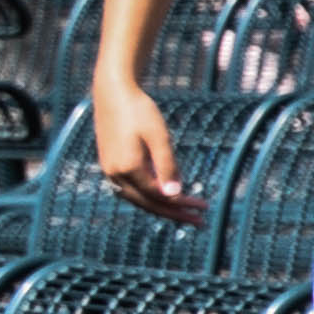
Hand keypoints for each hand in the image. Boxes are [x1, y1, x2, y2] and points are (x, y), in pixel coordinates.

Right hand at [88, 77, 205, 224]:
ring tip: (184, 212)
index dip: (182, 204)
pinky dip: (148, 196)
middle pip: (148, 203)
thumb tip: (175, 196)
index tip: (203, 208)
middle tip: (199, 220)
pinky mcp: (109, 164)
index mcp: (127, 168)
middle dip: (175, 214)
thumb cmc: (139, 111)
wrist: (113, 92)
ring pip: (138, 199)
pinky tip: (164, 196)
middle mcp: (114, 174)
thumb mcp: (159, 137)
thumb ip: (167, 166)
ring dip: (162, 207)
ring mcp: (109, 170)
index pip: (159, 196)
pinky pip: (130, 189)